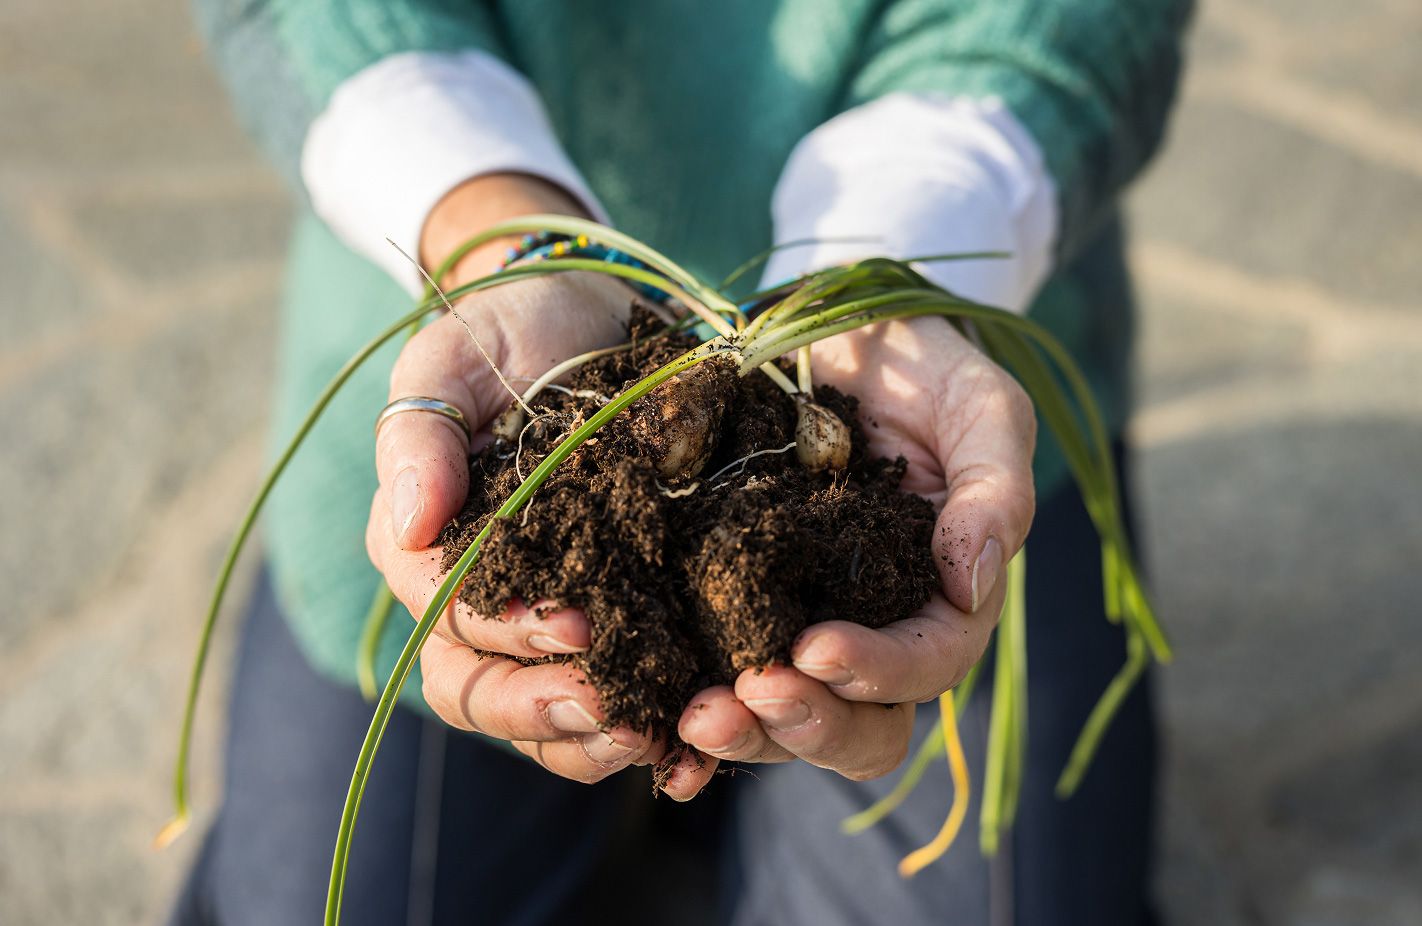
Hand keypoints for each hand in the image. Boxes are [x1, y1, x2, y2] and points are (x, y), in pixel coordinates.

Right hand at [365, 174, 714, 797]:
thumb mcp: (452, 360)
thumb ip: (420, 436)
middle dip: (552, 711)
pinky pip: (617, 695)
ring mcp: (544, 617)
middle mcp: (474, 602)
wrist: (586, 314)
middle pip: (487, 694)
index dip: (512, 636)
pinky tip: (696, 749)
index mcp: (425, 552)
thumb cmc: (507, 331)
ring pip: (548, 716)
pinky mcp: (614, 615)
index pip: (451, 622)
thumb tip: (409, 526)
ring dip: (599, 739)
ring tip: (663, 740)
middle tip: (622, 709)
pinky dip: (650, 728)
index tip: (580, 624)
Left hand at [678, 317, 1035, 778]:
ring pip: (781, 716)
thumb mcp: (981, 410)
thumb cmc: (925, 368)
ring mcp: (798, 619)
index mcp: (940, 600)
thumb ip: (995, 491)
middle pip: (857, 724)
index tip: (817, 648)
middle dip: (805, 723)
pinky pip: (710, 667)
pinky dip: (681, 699)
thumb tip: (969, 585)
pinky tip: (646, 701)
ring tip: (693, 715)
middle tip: (748, 696)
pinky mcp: (730, 599)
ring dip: (742, 730)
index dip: (879, 671)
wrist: (837, 331)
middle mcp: (872, 628)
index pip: (926, 665)